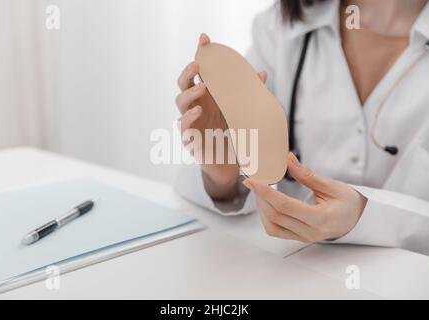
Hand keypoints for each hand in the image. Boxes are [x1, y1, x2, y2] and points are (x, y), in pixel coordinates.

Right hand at [175, 33, 267, 198]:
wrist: (234, 163)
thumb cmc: (236, 134)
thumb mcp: (244, 112)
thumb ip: (249, 93)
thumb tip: (261, 72)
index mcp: (208, 96)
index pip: (199, 72)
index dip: (200, 55)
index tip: (204, 39)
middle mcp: (196, 106)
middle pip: (183, 84)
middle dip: (188, 73)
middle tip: (197, 65)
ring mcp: (191, 122)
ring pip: (180, 103)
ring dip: (189, 94)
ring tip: (201, 88)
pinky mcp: (191, 140)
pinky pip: (184, 127)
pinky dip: (189, 119)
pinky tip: (197, 112)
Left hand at [243, 153, 366, 242]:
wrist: (358, 220)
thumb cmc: (348, 202)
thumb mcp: (331, 185)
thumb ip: (307, 175)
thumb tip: (288, 159)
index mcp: (320, 219)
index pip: (285, 206)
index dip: (266, 193)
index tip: (252, 181)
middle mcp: (310, 232)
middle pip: (275, 216)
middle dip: (260, 197)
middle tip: (252, 180)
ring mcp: (303, 237)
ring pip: (272, 226)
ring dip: (261, 208)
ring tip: (259, 190)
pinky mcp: (298, 237)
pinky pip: (276, 230)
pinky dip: (266, 216)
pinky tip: (265, 202)